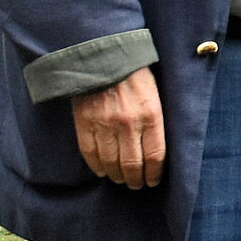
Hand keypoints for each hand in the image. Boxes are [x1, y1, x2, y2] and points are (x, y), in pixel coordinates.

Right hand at [70, 67, 164, 187]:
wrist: (103, 56)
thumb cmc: (135, 74)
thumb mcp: (155, 94)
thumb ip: (155, 120)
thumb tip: (156, 148)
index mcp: (151, 115)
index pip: (155, 156)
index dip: (154, 174)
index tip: (153, 181)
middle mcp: (128, 124)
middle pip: (133, 165)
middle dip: (136, 180)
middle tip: (137, 185)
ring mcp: (104, 125)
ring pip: (111, 163)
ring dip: (117, 176)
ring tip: (121, 180)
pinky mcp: (85, 123)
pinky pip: (90, 154)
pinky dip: (97, 167)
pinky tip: (103, 171)